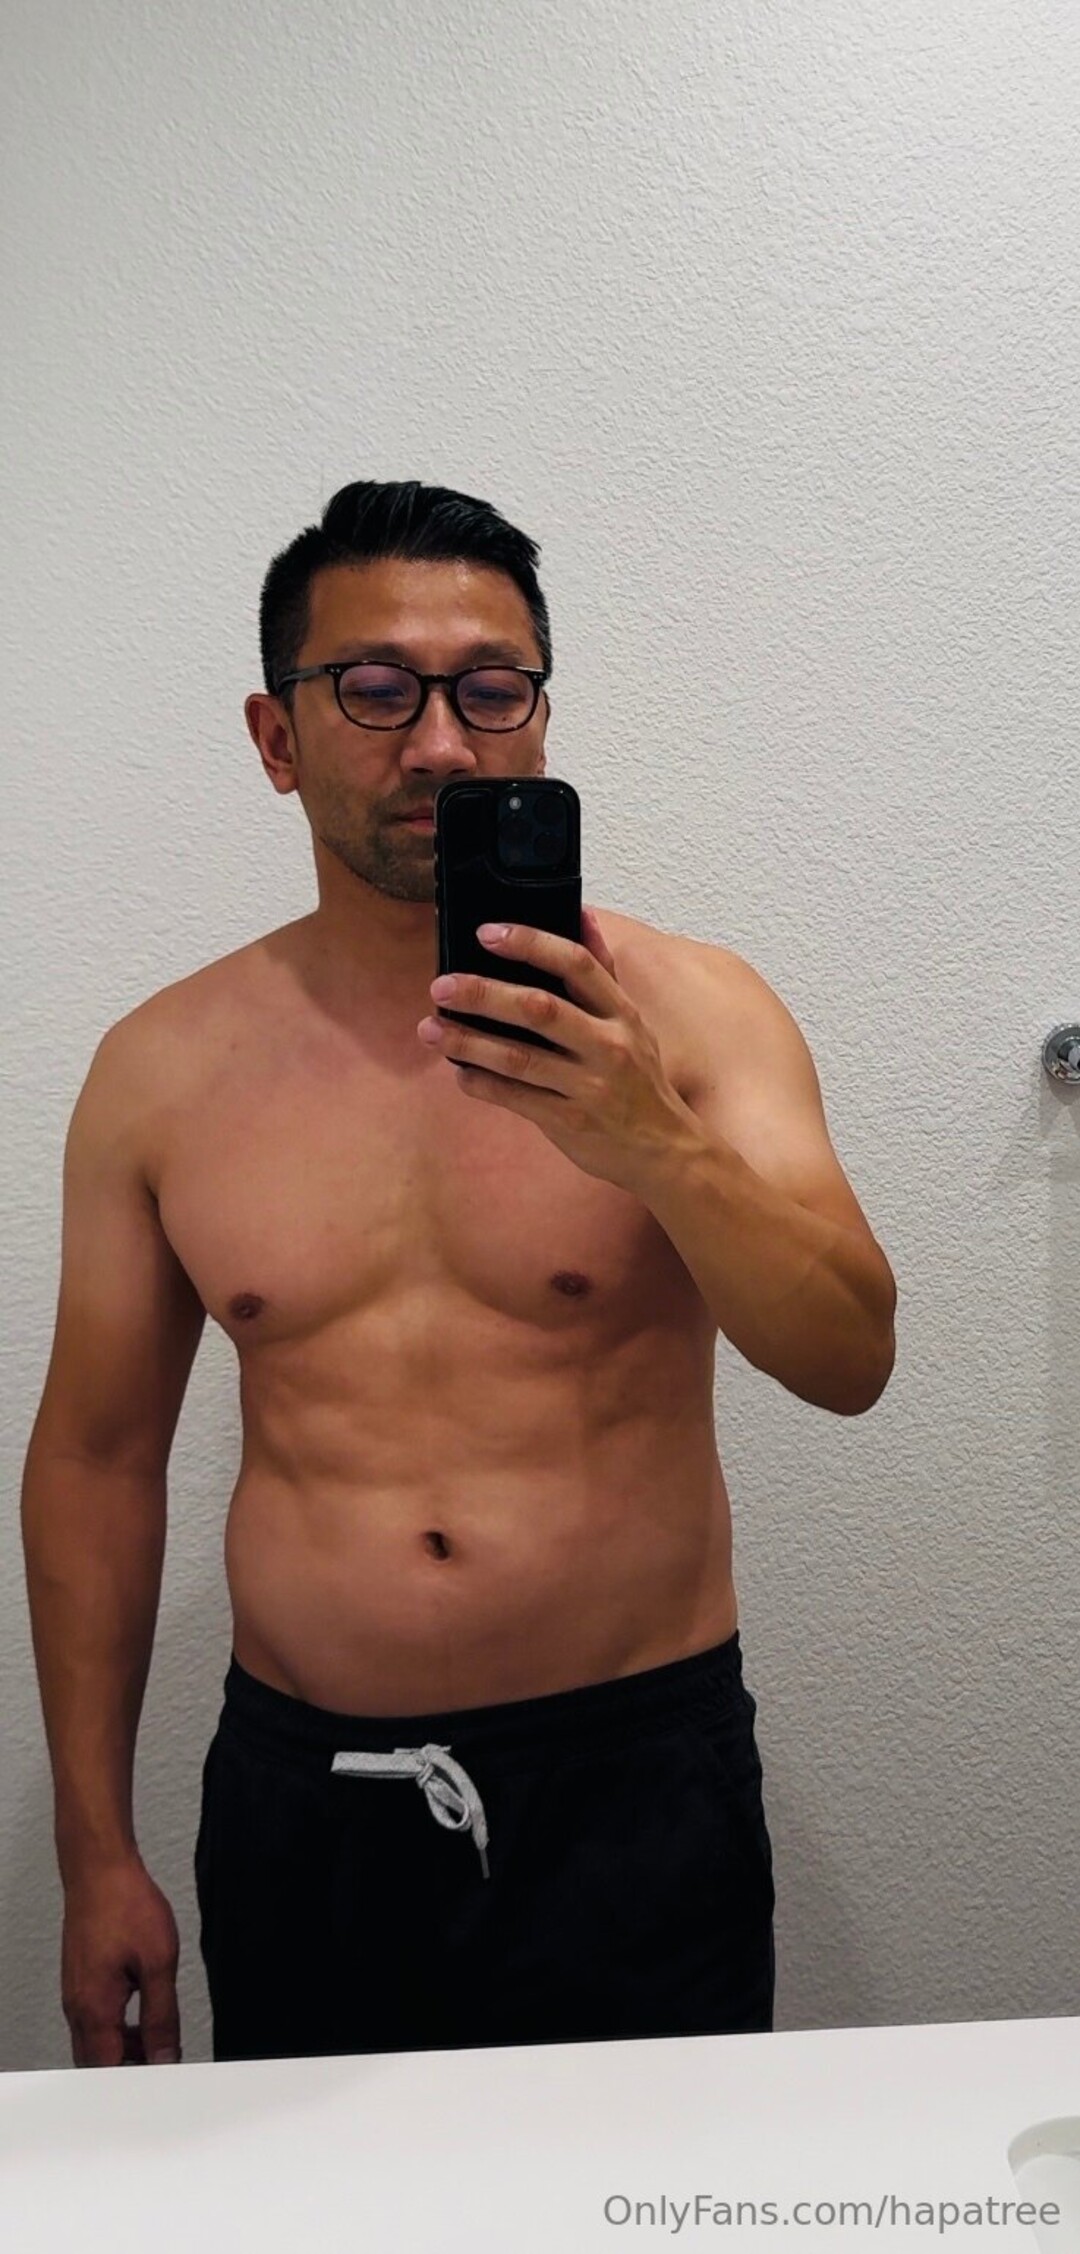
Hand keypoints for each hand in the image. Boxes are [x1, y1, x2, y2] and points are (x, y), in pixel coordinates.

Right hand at [61, 1854, 181, 2066]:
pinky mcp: (79, 1980)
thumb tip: (165, 2057)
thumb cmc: (126, 1905)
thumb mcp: (158, 1962)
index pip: (110, 2071)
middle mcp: (78, 2008)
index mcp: (95, 2010)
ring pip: (96, 2040)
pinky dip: (116, 2023)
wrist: (99, 1869)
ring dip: (124, 2044)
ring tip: (158, 2028)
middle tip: (163, 2054)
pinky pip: (93, 2018)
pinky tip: (142, 2003)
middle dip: (130, 2066)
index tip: (163, 2077)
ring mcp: (75, 1994)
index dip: (137, 2081)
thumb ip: (162, 2015)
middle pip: (99, 2062)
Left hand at [417, 905, 700, 1195]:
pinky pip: (517, 1099)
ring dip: (469, 1041)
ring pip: (520, 1058)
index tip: (487, 933)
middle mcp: (608, 1046)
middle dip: (484, 993)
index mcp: (621, 1014)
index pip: (576, 964)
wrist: (666, 1150)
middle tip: (442, 986)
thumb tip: (580, 915)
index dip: (531, 943)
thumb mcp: (632, 1023)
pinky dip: (483, 1084)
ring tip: (430, 1029)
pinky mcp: (572, 1123)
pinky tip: (459, 1072)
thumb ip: (602, 972)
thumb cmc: (640, 1081)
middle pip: (539, 1009)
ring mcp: (590, 1087)